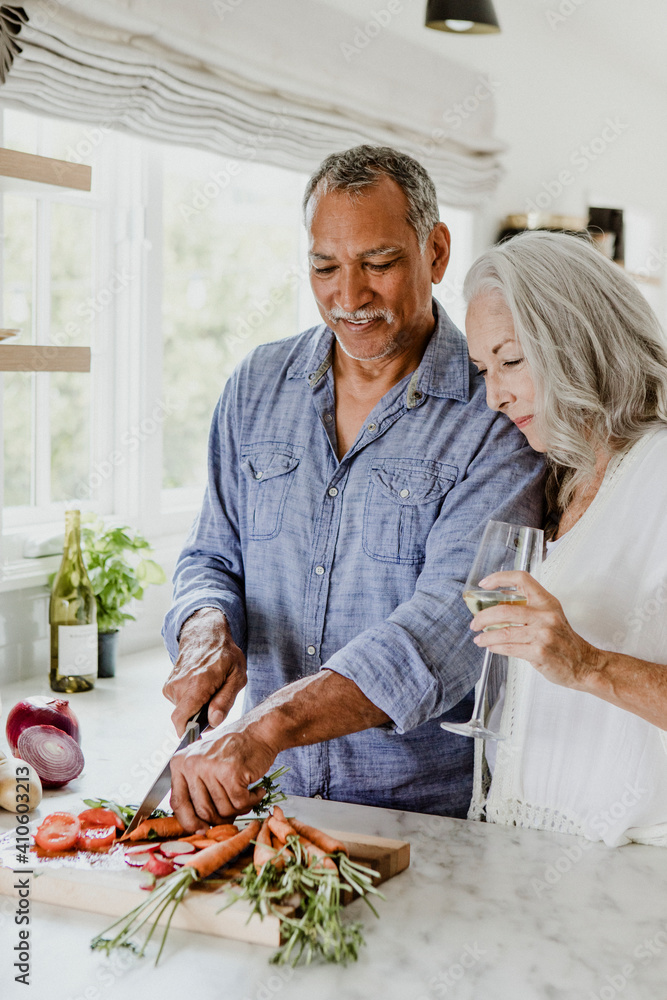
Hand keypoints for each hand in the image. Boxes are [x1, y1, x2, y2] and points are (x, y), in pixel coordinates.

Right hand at [163, 608, 246, 735]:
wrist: (204, 635)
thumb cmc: (225, 655)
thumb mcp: (237, 676)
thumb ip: (225, 700)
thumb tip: (213, 722)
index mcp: (196, 684)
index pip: (180, 719)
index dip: (188, 734)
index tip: (199, 739)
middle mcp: (179, 686)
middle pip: (187, 718)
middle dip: (201, 718)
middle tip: (217, 703)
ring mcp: (171, 686)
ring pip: (184, 711)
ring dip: (197, 708)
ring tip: (210, 691)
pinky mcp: (168, 687)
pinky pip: (180, 704)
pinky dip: (191, 701)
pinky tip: (200, 688)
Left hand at [169, 724, 275, 829]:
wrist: (258, 731)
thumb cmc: (233, 749)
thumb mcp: (204, 763)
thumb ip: (195, 789)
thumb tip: (195, 826)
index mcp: (180, 763)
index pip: (178, 803)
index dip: (190, 822)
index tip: (201, 830)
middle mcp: (192, 764)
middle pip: (203, 811)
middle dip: (221, 817)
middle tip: (234, 810)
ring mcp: (211, 767)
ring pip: (224, 809)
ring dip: (239, 808)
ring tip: (247, 794)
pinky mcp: (231, 772)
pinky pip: (240, 803)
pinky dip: (252, 801)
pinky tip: (256, 790)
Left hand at [469, 571, 600, 688]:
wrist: (584, 664)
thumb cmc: (564, 640)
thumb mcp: (550, 615)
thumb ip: (528, 607)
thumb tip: (498, 601)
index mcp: (547, 602)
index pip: (522, 579)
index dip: (500, 578)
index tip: (484, 584)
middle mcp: (545, 615)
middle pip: (504, 610)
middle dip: (483, 617)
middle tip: (474, 622)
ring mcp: (543, 634)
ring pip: (503, 632)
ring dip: (486, 636)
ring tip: (479, 639)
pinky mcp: (539, 652)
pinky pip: (509, 648)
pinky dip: (496, 648)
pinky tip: (491, 647)